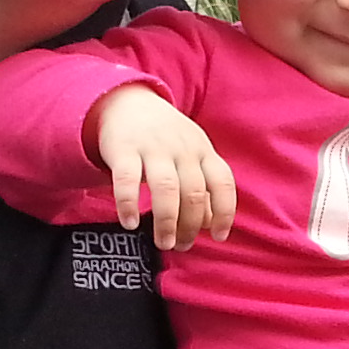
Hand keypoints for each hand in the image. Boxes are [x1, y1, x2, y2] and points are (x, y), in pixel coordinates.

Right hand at [89, 86, 235, 249]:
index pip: (222, 182)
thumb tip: (211, 224)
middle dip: (190, 225)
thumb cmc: (164, 139)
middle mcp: (181, 148)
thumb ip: (203, 187)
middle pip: (193, 192)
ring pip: (166, 188)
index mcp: (203, 150)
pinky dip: (129, 204)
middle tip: (181, 246)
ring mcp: (153, 147)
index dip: (225, 212)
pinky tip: (130, 223)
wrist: (126, 102)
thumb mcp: (190, 155)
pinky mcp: (123, 149)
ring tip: (163, 243)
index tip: (219, 237)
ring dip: (167, 221)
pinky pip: (127, 181)